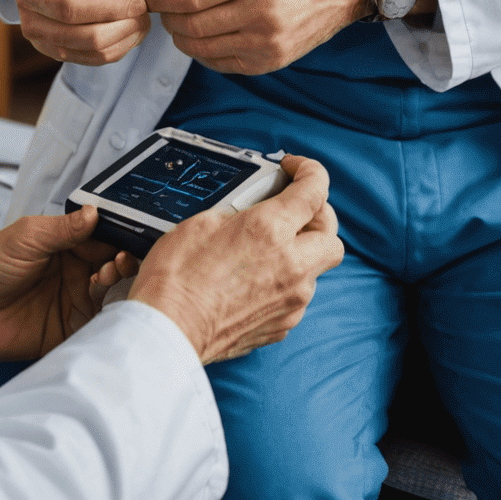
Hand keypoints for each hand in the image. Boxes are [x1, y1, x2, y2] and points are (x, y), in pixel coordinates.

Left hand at [0, 205, 140, 359]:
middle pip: (114, 267)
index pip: (106, 238)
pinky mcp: (66, 333)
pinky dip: (109, 321)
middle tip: (121, 262)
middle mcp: (76, 273)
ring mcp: (73, 303)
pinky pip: (96, 328)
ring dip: (118, 288)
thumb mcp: (26, 238)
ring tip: (109, 279)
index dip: (123, 238)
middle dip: (126, 263)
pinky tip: (111, 312)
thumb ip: (64, 229)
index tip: (136, 238)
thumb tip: (96, 212)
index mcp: (67, 245)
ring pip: (111, 296)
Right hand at [12, 0, 148, 65]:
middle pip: (67, 8)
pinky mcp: (41, 40)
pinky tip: (129, 34)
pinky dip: (109, 50)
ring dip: (114, 34)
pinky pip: (76, 56)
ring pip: (73, 38)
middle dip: (112, 11)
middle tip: (141, 5)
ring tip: (140, 20)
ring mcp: (29, 16)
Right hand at [130, 154, 343, 363]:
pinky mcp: (281, 326)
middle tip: (295, 209)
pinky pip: (297, 297)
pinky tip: (258, 278)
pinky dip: (286, 282)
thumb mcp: (205, 220)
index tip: (295, 169)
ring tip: (269, 247)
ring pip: (317, 269)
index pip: (315, 190)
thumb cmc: (177, 276)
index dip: (309, 170)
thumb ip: (243, 212)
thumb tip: (254, 212)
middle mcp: (291, 266)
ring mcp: (291, 301)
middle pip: (331, 235)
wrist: (168, 330)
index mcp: (271, 230)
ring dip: (302, 252)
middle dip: (318, 216)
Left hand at [143, 0, 381, 73]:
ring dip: (181, 33)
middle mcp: (264, 13)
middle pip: (192, 25)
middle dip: (167, 14)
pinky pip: (222, 63)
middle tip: (164, 0)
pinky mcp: (273, 60)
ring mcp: (270, 42)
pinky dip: (203, 50)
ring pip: (202, 48)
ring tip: (182, 14)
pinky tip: (205, 29)